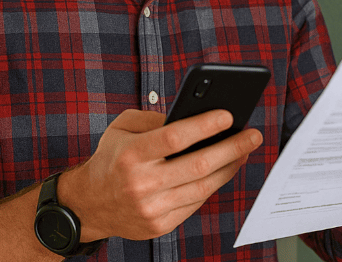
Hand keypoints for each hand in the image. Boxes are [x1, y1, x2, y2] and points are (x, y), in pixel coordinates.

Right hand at [59, 108, 262, 241]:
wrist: (89, 204)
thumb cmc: (111, 159)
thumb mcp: (121, 127)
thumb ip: (154, 117)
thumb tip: (194, 116)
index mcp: (130, 154)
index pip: (174, 138)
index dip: (205, 126)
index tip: (228, 115)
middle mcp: (141, 183)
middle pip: (197, 165)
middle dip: (231, 148)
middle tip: (252, 135)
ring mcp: (151, 208)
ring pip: (203, 187)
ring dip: (229, 168)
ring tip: (244, 151)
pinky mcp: (159, 225)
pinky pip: (195, 203)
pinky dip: (212, 185)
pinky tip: (224, 170)